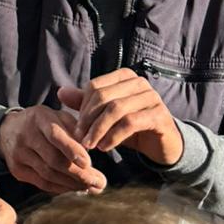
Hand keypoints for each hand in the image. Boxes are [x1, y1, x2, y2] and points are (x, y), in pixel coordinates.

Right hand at [0, 105, 106, 196]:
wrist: (8, 130)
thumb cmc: (43, 123)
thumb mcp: (58, 117)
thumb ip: (75, 130)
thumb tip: (93, 150)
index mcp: (39, 118)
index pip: (55, 135)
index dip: (72, 150)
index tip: (89, 163)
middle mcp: (26, 135)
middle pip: (53, 160)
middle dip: (79, 174)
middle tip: (100, 182)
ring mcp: (19, 154)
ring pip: (49, 174)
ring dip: (73, 184)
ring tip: (91, 187)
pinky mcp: (17, 170)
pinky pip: (42, 183)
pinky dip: (61, 187)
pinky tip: (75, 187)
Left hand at [58, 69, 183, 165]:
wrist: (162, 144)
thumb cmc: (131, 127)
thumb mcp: (106, 115)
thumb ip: (85, 103)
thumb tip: (61, 92)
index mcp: (125, 77)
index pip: (95, 87)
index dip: (83, 108)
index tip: (76, 128)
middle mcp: (139, 82)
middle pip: (104, 97)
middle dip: (88, 119)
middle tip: (80, 139)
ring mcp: (152, 97)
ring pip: (116, 109)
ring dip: (99, 129)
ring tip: (91, 145)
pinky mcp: (160, 115)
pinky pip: (130, 123)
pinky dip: (113, 136)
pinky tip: (105, 147)